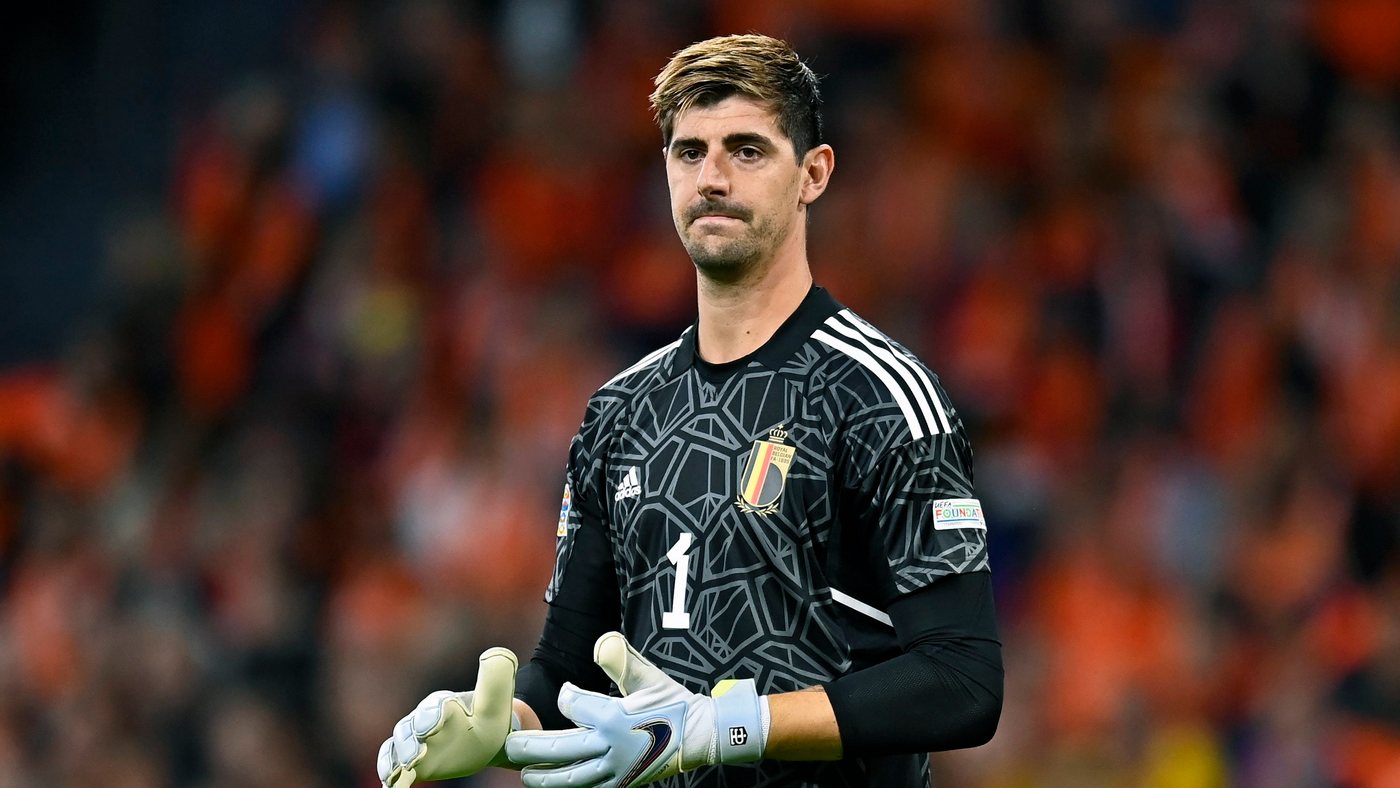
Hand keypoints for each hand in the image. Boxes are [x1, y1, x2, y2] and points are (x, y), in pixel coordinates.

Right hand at [377, 647, 518, 786]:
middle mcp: (425, 718)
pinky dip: (388, 769)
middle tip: (415, 756)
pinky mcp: (412, 758)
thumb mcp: (496, 699)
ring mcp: (415, 738)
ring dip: (397, 757)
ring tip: (402, 770)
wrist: (487, 736)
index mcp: (445, 703)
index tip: (432, 727)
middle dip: (410, 741)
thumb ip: (494, 678)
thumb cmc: (490, 717)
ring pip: (398, 743)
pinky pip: (392, 759)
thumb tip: (494, 653)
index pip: (435, 706)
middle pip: (410, 726)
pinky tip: (390, 783)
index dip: (432, 715)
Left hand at [505, 632, 766, 787]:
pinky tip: (553, 783)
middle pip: (562, 749)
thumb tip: (600, 643)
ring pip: (572, 777)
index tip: (568, 693)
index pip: (573, 706)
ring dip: (544, 776)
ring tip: (523, 772)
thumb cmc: (672, 703)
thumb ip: (622, 660)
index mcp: (615, 719)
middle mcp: (612, 748)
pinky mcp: (622, 784)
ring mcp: (617, 771)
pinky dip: (569, 787)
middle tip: (507, 743)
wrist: (700, 736)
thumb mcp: (649, 677)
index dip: (567, 696)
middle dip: (531, 747)